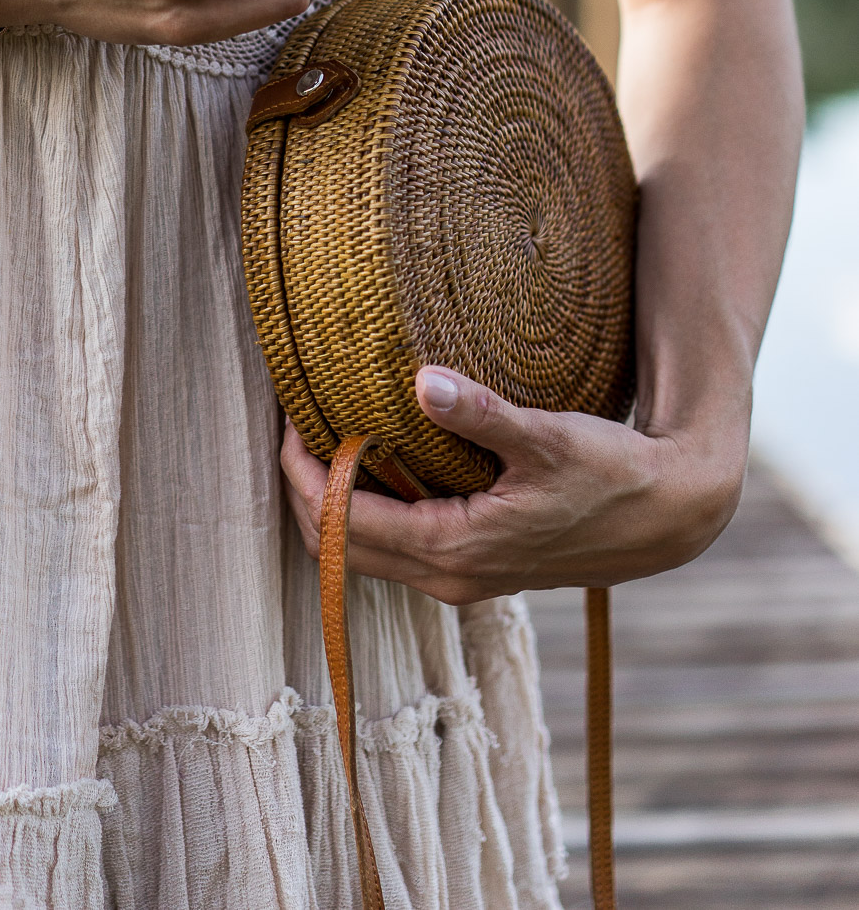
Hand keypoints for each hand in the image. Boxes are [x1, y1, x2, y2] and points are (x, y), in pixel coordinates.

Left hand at [279, 367, 747, 601]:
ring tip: (323, 435)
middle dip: (307, 490)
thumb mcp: (550, 438)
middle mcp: (450, 577)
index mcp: (456, 551)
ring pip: (366, 550)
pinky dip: (369, 508)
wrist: (670, 515)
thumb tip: (423, 380)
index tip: (289, 420)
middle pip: (341, 548)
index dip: (306, 474)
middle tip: (292, 424)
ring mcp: (462, 577)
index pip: (346, 523)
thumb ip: (483, 413)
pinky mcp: (477, 565)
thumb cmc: (614, 473)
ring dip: (335, 501)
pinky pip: (397, 545)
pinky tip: (376, 458)